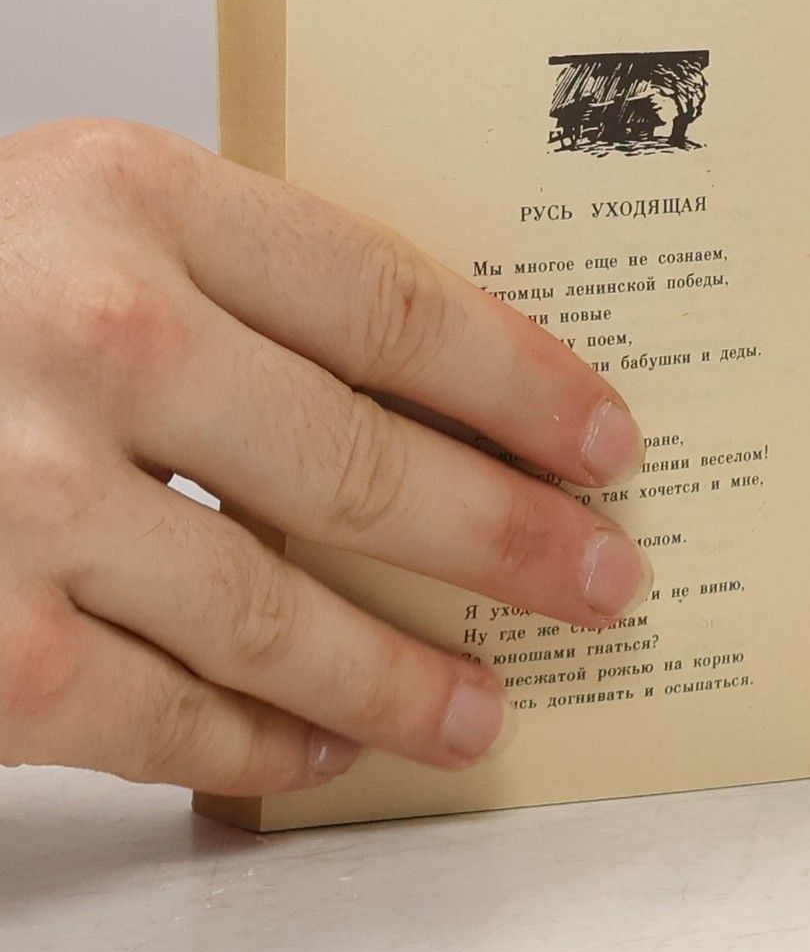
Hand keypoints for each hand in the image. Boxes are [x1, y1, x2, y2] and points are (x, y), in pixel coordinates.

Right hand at [0, 121, 649, 794]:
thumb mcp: (72, 221)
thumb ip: (235, 281)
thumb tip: (449, 401)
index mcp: (131, 196)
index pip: (395, 304)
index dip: (524, 386)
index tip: (608, 442)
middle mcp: (89, 334)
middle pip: (367, 465)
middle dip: (512, 542)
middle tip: (606, 584)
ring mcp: (19, 494)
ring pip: (278, 613)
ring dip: (402, 677)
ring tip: (484, 710)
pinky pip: (156, 713)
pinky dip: (251, 744)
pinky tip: (314, 755)